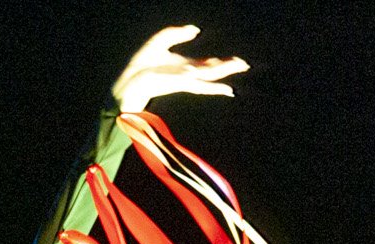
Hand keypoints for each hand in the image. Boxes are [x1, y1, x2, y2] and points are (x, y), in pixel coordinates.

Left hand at [113, 25, 246, 114]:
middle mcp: (187, 75)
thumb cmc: (142, 65)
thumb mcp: (160, 42)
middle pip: (212, 71)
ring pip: (208, 77)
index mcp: (185, 66)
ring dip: (222, 73)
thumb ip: (176, 33)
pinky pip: (195, 83)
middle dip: (228, 67)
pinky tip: (215, 81)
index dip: (223, 63)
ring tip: (237, 68)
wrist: (129, 82)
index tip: (238, 62)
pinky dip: (206, 83)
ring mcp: (183, 80)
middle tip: (245, 64)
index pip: (208, 65)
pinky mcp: (176, 83)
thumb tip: (196, 30)